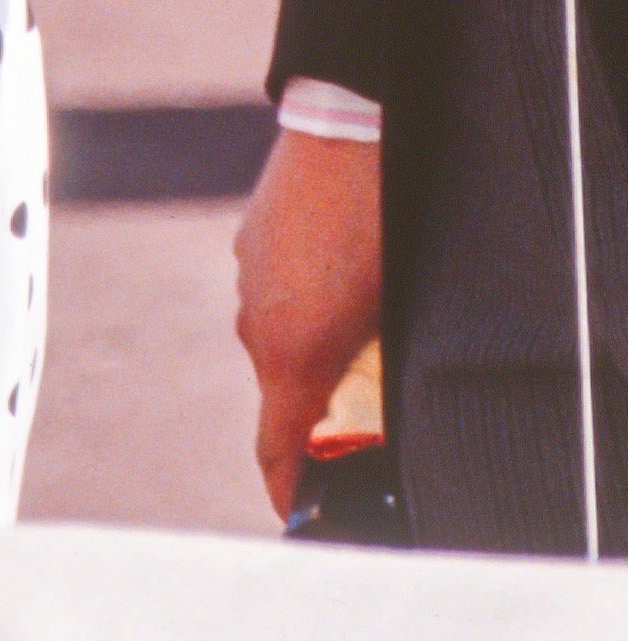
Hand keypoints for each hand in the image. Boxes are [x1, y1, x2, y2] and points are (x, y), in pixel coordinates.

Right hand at [233, 127, 383, 521]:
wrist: (346, 128)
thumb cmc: (382, 227)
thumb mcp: (394, 316)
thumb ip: (375, 373)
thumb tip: (377, 411)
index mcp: (289, 357)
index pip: (275, 450)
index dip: (286, 491)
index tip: (300, 511)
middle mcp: (255, 326)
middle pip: (285, 389)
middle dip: (320, 403)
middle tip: (366, 401)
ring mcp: (246, 280)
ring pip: (280, 333)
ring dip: (314, 340)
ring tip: (363, 316)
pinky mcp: (249, 241)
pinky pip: (275, 289)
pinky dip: (303, 297)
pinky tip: (344, 267)